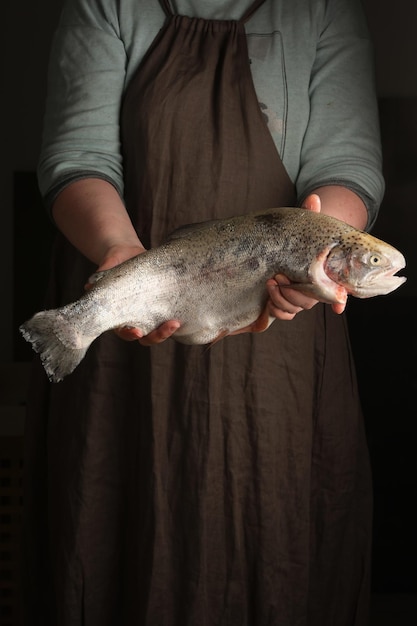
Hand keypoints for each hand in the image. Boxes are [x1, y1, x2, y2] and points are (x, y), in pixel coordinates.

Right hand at [93, 245, 180, 345]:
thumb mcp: (106, 268)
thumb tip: (89, 288)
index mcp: (120, 316)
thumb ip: (99, 279)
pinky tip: (186, 313)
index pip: (124, 332)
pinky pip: (172, 313)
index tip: (135, 331)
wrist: (127, 253)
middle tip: (167, 327)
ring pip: (160, 329)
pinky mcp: (163, 303)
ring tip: (176, 323)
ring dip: (169, 330)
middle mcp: (136, 318)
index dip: (129, 334)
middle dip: (156, 336)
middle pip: (146, 336)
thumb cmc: (113, 264)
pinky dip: (178, 315)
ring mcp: (151, 312)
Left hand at [266, 193, 345, 319]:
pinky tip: (268, 300)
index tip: (337, 307)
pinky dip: (276, 310)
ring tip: (271, 282)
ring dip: (282, 299)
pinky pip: (282, 315)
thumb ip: (309, 214)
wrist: (278, 249)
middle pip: (309, 302)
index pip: (337, 294)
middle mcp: (312, 290)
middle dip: (294, 292)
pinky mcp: (281, 304)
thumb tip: (313, 198)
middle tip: (281, 276)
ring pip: (294, 309)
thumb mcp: (304, 226)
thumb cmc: (298, 239)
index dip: (338, 301)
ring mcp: (296, 298)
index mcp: (322, 276)